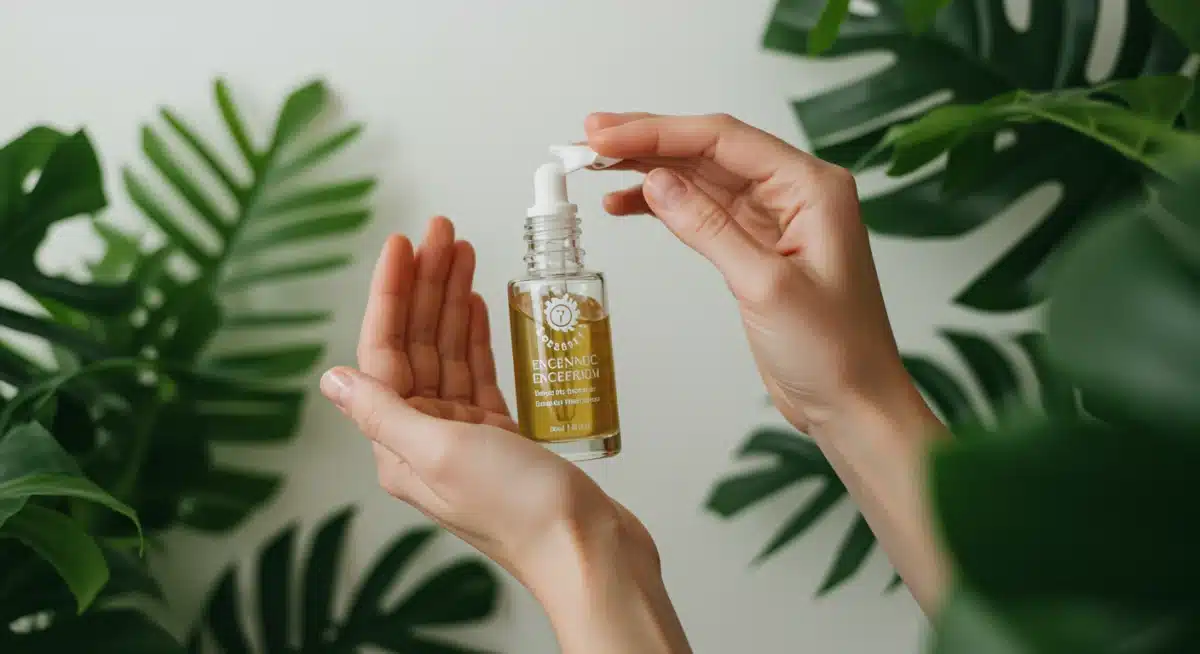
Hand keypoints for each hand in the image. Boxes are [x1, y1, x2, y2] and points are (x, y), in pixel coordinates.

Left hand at [321, 219, 689, 652]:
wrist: (586, 549)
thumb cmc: (520, 510)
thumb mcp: (442, 453)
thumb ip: (385, 412)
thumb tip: (333, 379)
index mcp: (400, 444)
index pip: (384, 351)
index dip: (391, 292)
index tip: (402, 244)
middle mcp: (425, 438)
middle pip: (416, 344)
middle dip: (425, 283)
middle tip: (440, 231)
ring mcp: (464, 436)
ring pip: (449, 352)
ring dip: (451, 300)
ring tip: (461, 251)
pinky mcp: (502, 437)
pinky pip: (479, 373)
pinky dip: (476, 335)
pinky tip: (475, 304)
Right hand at [587, 112, 919, 433]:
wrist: (852, 404)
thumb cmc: (835, 351)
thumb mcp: (766, 286)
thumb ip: (709, 228)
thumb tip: (656, 182)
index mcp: (811, 188)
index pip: (723, 139)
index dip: (659, 131)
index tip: (607, 133)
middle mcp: (794, 193)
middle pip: (709, 149)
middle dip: (648, 141)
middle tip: (590, 137)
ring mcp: (775, 219)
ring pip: (701, 178)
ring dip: (649, 169)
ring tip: (596, 165)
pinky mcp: (757, 247)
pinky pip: (704, 211)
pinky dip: (664, 206)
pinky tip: (627, 203)